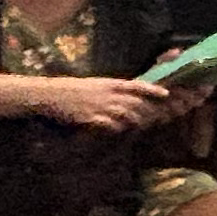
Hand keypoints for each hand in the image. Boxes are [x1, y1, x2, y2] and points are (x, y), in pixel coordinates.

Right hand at [38, 78, 170, 130]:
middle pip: (136, 102)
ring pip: (127, 114)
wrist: (50, 94)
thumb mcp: (96, 85)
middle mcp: (109, 93)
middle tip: (161, 117)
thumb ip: (113, 89)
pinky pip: (110, 125)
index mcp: (110, 84)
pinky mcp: (91, 118)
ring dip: (137, 121)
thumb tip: (129, 94)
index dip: (153, 90)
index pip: (137, 85)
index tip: (166, 94)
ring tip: (143, 127)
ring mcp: (100, 106)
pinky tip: (121, 132)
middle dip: (150, 111)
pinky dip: (118, 128)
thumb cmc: (72, 90)